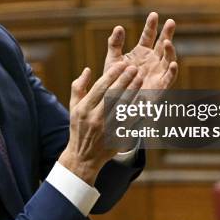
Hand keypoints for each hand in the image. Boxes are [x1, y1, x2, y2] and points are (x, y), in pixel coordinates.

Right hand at [59, 62, 141, 185]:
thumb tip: (88, 69)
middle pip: (113, 94)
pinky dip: (138, 108)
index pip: (100, 87)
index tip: (121, 63)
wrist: (84, 156)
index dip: (112, 74)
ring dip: (133, 91)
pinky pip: (131, 120)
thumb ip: (79, 87)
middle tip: (134, 67)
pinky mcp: (118, 135)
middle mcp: (96, 117)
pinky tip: (145, 98)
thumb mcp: (74, 106)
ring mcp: (108, 127)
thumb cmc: (79, 127)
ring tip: (140, 78)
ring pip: (123, 106)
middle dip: (125, 79)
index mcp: (84, 108)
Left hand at [104, 12, 177, 90]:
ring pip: (168, 58)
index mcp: (141, 52)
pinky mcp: (160, 86)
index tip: (153, 14)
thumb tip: (119, 27)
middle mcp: (152, 60)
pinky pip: (169, 78)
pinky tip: (172, 63)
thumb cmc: (114, 80)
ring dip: (170, 50)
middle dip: (167, 33)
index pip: (149, 35)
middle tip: (171, 21)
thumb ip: (115, 43)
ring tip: (166, 42)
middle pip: (162, 44)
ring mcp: (157, 72)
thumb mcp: (112, 59)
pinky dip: (172, 71)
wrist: (114, 100)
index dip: (151, 25)